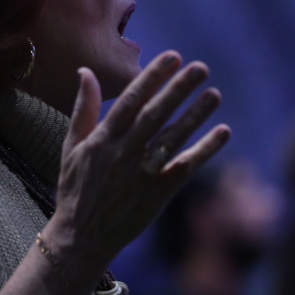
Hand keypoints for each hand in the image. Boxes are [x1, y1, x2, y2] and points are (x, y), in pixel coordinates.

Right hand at [47, 52, 229, 274]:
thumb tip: (85, 71)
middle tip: (200, 68)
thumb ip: (83, 108)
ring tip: (215, 94)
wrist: (82, 237)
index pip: (130, 101)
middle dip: (178, 90)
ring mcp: (141, 174)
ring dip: (196, 116)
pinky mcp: (158, 193)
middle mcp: (123, 154)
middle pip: (155, 116)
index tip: (171, 57)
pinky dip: (205, 150)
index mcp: (102, 139)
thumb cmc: (76, 187)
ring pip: (173, 139)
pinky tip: (223, 132)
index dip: (152, 77)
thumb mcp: (71, 146)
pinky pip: (185, 167)